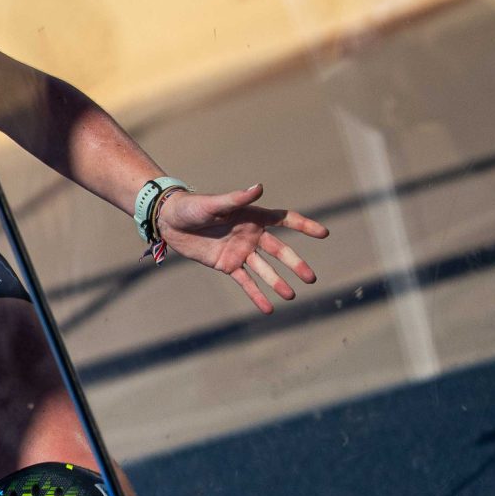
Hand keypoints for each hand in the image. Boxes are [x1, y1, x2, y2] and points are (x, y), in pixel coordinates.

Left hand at [156, 183, 328, 314]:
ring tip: (291, 296)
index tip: (324, 233)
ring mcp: (241, 251)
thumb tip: (259, 187)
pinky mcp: (228, 265)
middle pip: (279, 251)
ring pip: (265, 270)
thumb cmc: (192, 207)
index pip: (285, 220)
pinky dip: (256, 295)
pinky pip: (245, 282)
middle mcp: (252, 235)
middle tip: (311, 278)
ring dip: (278, 283)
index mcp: (253, 216)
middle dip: (295, 264)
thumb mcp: (214, 204)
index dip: (305, 226)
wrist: (170, 222)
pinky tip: (268, 309)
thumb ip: (237, 199)